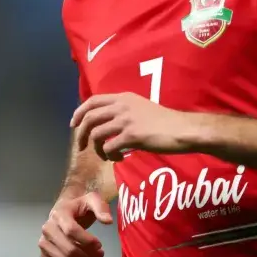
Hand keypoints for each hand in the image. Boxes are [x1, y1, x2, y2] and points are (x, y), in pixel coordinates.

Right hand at [39, 192, 112, 256]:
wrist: (65, 210)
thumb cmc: (79, 206)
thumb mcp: (92, 200)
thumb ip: (101, 208)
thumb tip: (108, 221)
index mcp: (59, 214)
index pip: (71, 231)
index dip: (87, 241)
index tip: (99, 245)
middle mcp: (48, 228)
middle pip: (69, 250)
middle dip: (88, 256)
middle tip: (100, 254)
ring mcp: (44, 242)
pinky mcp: (44, 254)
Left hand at [70, 92, 191, 160]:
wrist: (182, 129)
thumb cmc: (165, 121)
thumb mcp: (142, 108)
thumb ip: (125, 111)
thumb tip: (110, 123)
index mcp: (123, 97)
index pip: (93, 101)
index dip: (79, 112)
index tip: (74, 124)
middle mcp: (121, 106)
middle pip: (89, 118)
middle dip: (81, 134)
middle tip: (81, 146)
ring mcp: (126, 120)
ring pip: (96, 134)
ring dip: (96, 149)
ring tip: (106, 155)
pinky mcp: (131, 136)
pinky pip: (109, 147)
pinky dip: (109, 155)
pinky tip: (118, 159)